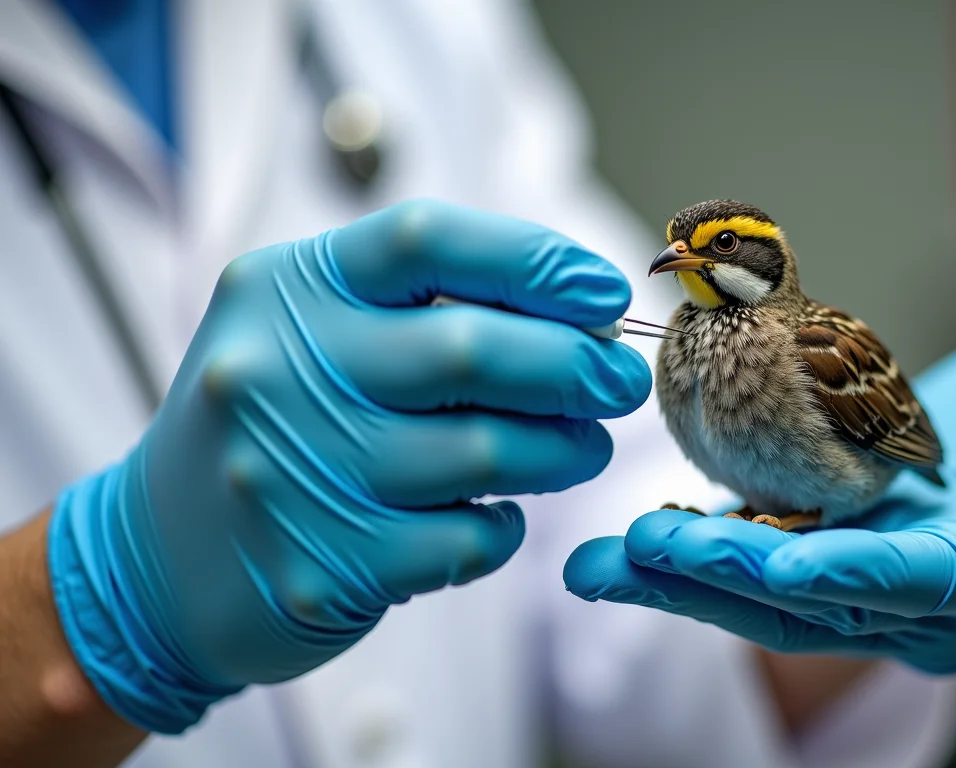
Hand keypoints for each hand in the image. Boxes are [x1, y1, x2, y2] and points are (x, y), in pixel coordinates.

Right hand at [48, 200, 650, 731]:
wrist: (159, 556)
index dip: (535, 259)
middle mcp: (282, 370)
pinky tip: (497, 515)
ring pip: (487, 452)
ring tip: (581, 447)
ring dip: (564, 450)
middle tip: (617, 381)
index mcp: (287, 289)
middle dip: (575, 365)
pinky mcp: (327, 564)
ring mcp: (298, 472)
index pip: (428, 239)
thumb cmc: (276, 424)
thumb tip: (581, 317)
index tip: (602, 291)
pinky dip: (506, 526)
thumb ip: (428, 309)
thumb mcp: (317, 332)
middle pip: (472, 349)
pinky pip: (469, 539)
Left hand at [564, 284, 955, 673]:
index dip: (846, 573)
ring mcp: (881, 567)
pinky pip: (769, 543)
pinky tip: (643, 539)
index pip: (912, 581)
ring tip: (603, 561)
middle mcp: (927, 593)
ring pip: (773, 580)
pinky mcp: (849, 531)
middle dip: (724, 575)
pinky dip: (707, 540)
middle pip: (815, 595)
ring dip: (688, 570)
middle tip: (637, 551)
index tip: (775, 560)